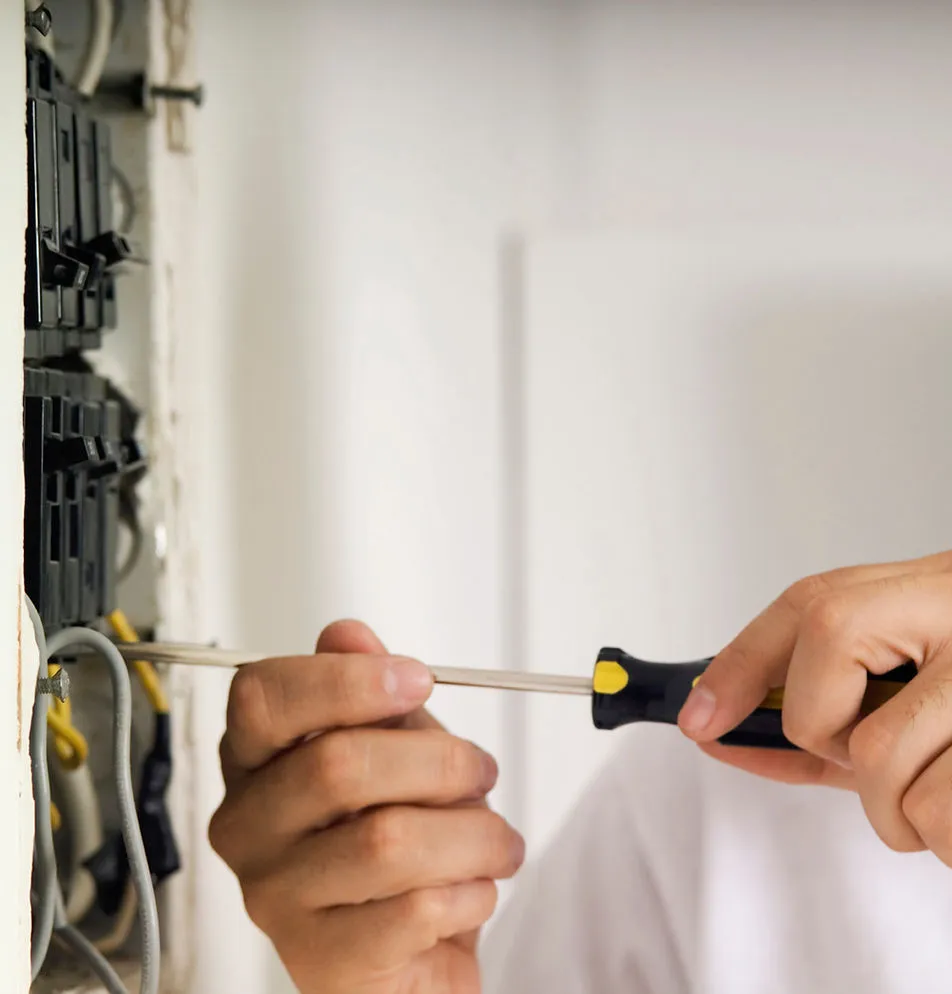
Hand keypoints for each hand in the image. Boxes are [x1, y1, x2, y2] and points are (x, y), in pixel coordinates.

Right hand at [209, 621, 524, 993]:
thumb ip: (368, 690)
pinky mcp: (320, 962)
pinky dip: (469, 894)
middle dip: (438, 761)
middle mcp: (247, 827)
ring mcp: (275, 899)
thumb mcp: (393, 746)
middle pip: (336, 765)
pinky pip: (414, 911)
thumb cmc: (399, 834)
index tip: (418, 680)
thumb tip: (346, 633)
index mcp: (254, 760)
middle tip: (481, 771)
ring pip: (386, 840)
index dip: (346, 680)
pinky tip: (473, 891)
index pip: (264, 697)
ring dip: (471, 834)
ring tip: (496, 841)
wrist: (412, 948)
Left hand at [676, 550, 951, 864]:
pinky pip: (945, 823)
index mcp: (922, 588)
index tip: (698, 719)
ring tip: (944, 781)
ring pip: (890, 785)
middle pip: (834, 718)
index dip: (739, 668)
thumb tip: (723, 727)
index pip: (810, 610)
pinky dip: (945, 840)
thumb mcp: (903, 669)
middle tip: (884, 751)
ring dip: (903, 816)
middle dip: (842, 761)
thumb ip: (821, 698)